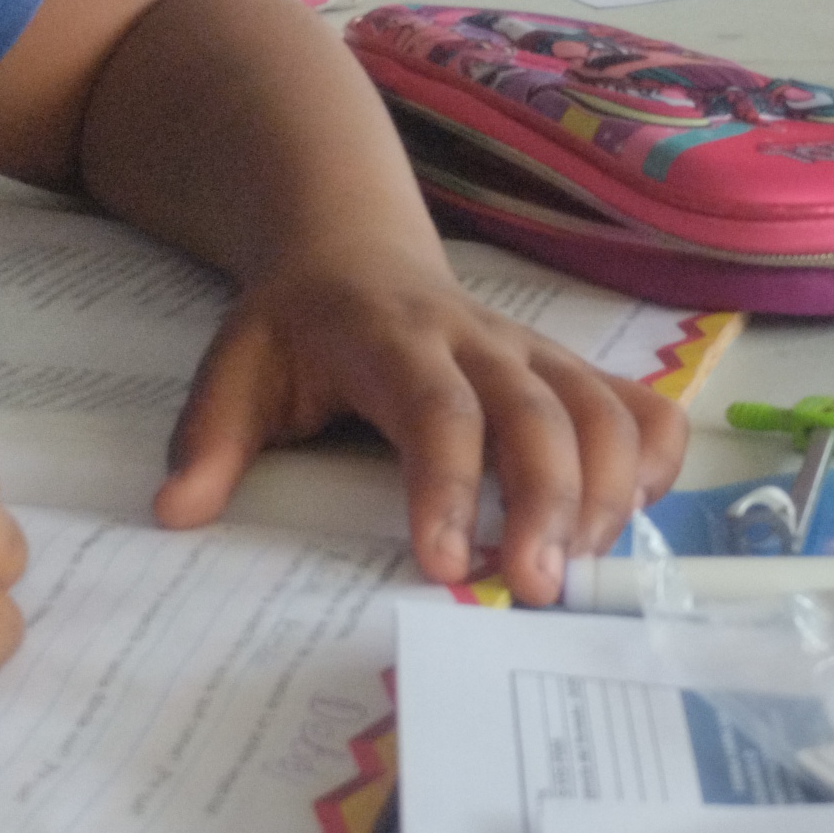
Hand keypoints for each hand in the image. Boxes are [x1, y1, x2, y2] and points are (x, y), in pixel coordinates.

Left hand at [152, 262, 689, 604]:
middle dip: (551, 503)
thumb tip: (178, 510)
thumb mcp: (235, 367)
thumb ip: (210, 438)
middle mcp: (481, 341)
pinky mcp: (569, 369)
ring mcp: (535, 353)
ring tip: (581, 571)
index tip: (445, 563)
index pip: (437, 411)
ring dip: (610, 492)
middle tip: (537, 590)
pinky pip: (641, 405)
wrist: (349, 242)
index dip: (448, 486)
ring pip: (603, 410)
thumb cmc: (296, 324)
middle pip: (540, 413)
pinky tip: (631, 520)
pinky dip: (656, 460)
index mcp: (394, 340)